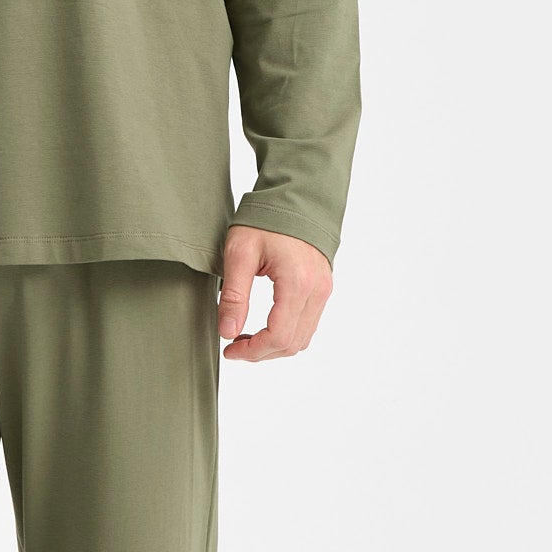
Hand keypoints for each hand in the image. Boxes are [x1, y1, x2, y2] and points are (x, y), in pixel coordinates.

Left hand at [217, 227, 332, 361]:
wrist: (295, 198)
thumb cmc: (265, 220)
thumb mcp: (240, 253)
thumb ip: (234, 295)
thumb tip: (227, 333)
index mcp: (297, 282)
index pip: (278, 336)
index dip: (252, 351)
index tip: (229, 350)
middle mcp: (317, 291)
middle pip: (292, 344)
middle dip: (261, 353)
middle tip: (233, 346)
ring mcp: (323, 291)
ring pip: (302, 339)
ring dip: (274, 346)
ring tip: (246, 338)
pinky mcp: (323, 289)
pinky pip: (307, 325)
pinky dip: (286, 335)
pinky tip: (264, 327)